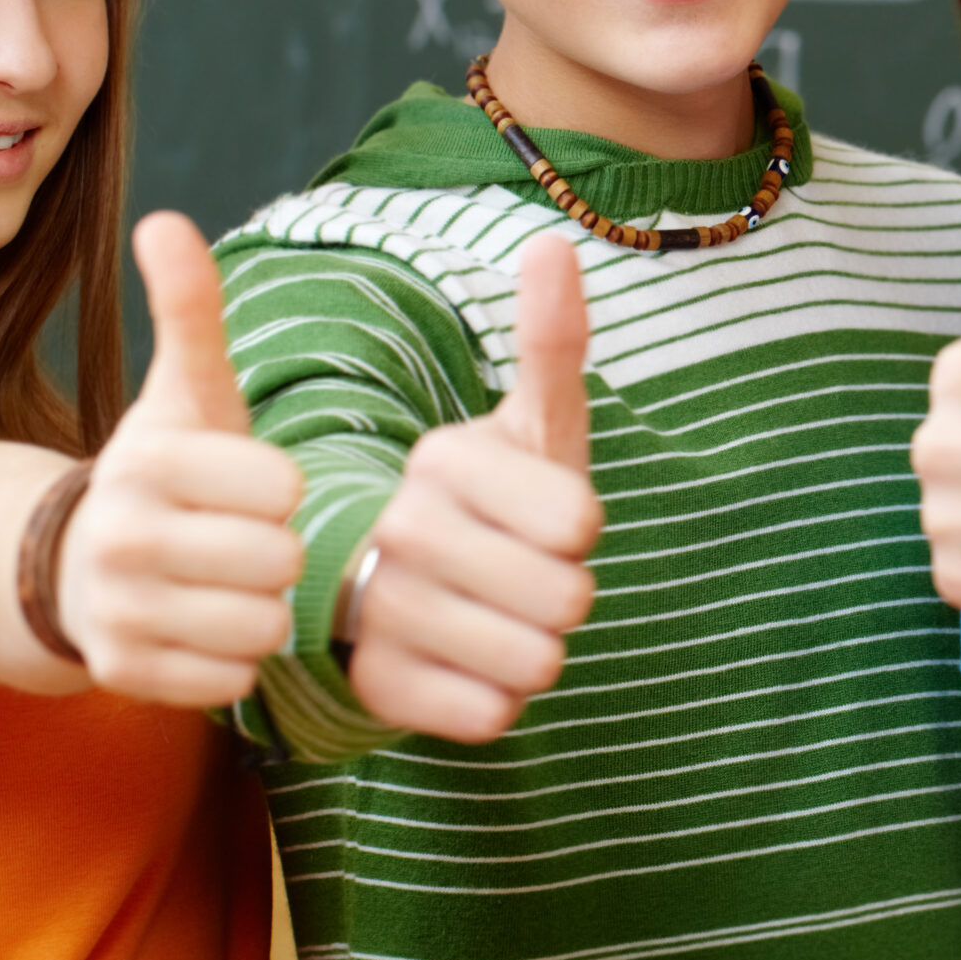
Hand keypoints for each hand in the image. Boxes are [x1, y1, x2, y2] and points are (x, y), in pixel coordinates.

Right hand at [59, 212, 306, 705]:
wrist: (70, 564)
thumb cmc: (162, 472)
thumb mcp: (182, 392)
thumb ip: (188, 309)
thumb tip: (165, 219)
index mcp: (147, 461)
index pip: (281, 487)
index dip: (279, 490)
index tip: (249, 487)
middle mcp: (120, 537)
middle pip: (278, 562)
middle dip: (277, 555)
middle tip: (245, 543)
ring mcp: (115, 612)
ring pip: (260, 625)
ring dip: (262, 611)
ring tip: (229, 587)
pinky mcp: (120, 674)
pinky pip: (233, 679)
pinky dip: (235, 661)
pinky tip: (207, 629)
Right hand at [346, 233, 601, 742]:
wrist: (402, 583)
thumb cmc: (494, 498)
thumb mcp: (531, 423)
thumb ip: (552, 342)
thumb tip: (550, 244)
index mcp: (443, 459)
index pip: (582, 521)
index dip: (583, 529)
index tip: (547, 518)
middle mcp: (400, 529)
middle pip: (567, 599)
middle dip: (567, 595)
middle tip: (527, 575)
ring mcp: (381, 612)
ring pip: (536, 663)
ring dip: (538, 650)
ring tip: (502, 618)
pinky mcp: (377, 688)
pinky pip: (494, 716)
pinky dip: (499, 699)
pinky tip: (471, 665)